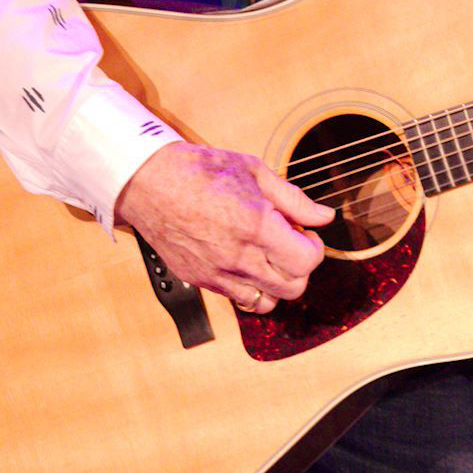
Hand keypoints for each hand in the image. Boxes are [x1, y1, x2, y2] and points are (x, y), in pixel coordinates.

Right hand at [114, 142, 335, 315]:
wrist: (149, 182)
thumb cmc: (200, 170)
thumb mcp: (254, 171)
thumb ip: (293, 199)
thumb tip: (324, 216)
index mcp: (255, 224)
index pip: (306, 261)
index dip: (315, 248)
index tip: (306, 234)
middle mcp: (238, 256)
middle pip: (293, 287)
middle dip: (301, 266)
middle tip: (291, 243)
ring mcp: (217, 273)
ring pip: (267, 302)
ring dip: (278, 282)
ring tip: (270, 256)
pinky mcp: (201, 281)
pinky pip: (239, 301)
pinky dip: (253, 289)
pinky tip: (249, 263)